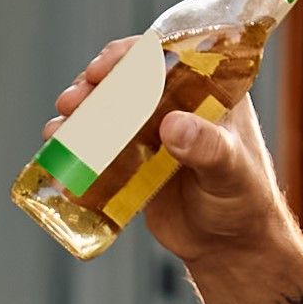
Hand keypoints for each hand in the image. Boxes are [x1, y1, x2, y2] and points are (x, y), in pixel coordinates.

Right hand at [46, 37, 287, 265]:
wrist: (229, 248)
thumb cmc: (244, 203)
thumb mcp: (231, 172)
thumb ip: (207, 148)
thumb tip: (172, 125)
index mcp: (208, 90)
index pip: (166, 56)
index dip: (130, 55)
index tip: (103, 68)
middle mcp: (177, 103)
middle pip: (128, 78)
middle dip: (94, 84)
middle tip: (73, 100)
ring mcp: (152, 131)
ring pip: (109, 108)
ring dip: (79, 111)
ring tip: (58, 127)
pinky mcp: (134, 161)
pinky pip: (101, 143)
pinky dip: (77, 141)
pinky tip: (57, 147)